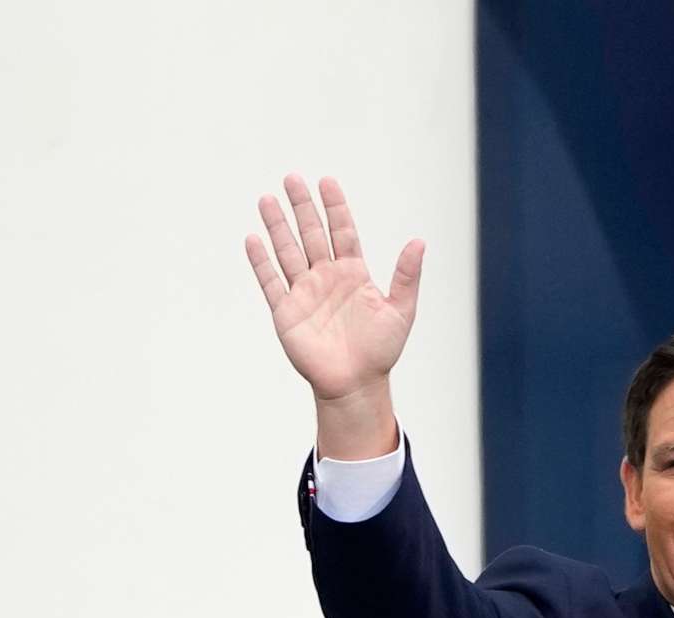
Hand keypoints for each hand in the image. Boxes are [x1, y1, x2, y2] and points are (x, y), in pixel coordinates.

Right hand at [245, 174, 423, 452]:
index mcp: (353, 274)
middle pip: (311, 234)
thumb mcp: (401, 311)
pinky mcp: (287, 311)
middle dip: (302, 207)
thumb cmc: (380, 351)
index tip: (327, 182)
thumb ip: (407, 276)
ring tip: (268, 200)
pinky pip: (271, 282)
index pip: (342, 231)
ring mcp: (304, 292)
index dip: (335, 207)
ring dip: (277, 226)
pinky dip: (261, 262)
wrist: (356, 384)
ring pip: (288, 251)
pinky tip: (253, 239)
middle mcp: (326, 278)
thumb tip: (420, 241)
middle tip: (292, 178)